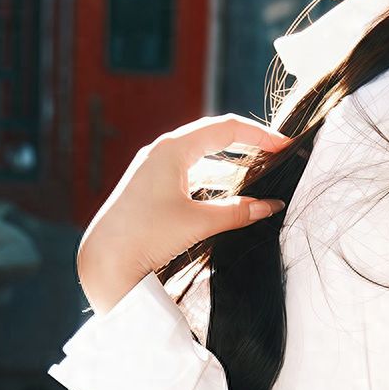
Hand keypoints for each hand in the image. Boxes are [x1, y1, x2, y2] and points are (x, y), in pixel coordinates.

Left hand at [77, 113, 291, 314]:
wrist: (104, 261)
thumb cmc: (145, 236)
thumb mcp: (197, 222)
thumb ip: (237, 212)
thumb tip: (270, 207)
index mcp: (172, 149)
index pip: (225, 128)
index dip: (259, 134)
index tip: (284, 146)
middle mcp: (161, 152)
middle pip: (214, 138)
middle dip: (247, 148)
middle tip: (276, 157)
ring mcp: (154, 170)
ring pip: (202, 159)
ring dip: (231, 169)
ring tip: (259, 181)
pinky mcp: (151, 189)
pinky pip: (189, 176)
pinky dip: (213, 183)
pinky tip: (230, 198)